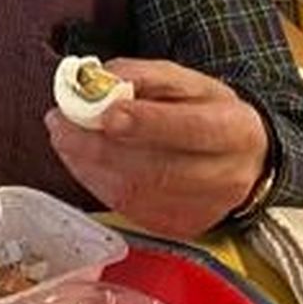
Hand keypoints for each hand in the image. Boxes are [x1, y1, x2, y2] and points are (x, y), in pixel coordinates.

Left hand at [44, 58, 268, 237]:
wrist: (242, 160)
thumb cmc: (206, 113)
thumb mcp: (186, 81)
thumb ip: (143, 75)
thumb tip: (102, 81)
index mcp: (234, 130)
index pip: (193, 129)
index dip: (148, 123)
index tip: (106, 113)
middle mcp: (226, 176)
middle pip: (156, 169)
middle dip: (98, 146)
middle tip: (59, 124)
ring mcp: (203, 209)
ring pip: (135, 193)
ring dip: (87, 164)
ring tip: (63, 137)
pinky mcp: (180, 227)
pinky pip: (128, 208)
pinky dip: (95, 182)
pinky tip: (82, 161)